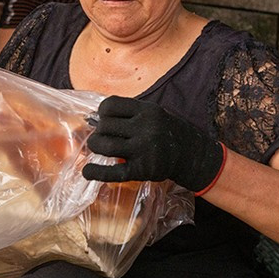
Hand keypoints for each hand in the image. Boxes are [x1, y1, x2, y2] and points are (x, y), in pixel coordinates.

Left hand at [83, 96, 224, 193]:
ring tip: (99, 148)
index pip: (110, 105)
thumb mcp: (151, 113)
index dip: (102, 112)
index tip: (105, 119)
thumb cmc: (163, 131)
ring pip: (105, 146)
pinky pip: (114, 172)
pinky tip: (87, 172)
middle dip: (99, 131)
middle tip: (104, 136)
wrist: (191, 154)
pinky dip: (96, 172)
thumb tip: (93, 118)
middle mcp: (146, 128)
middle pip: (105, 125)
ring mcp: (144, 149)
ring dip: (96, 146)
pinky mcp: (143, 170)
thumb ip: (128, 114)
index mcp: (146, 110)